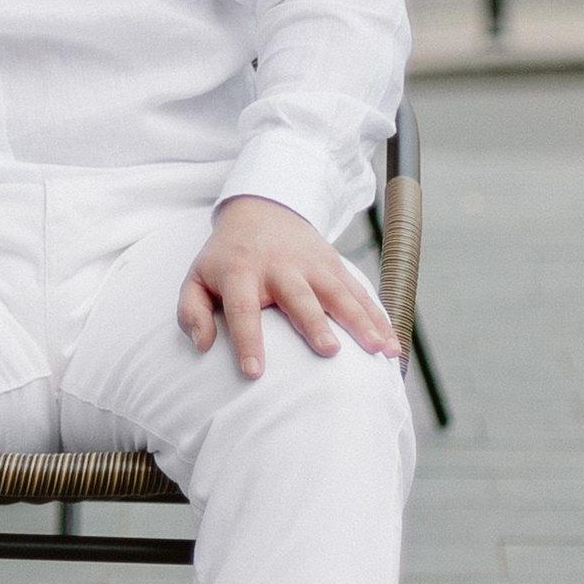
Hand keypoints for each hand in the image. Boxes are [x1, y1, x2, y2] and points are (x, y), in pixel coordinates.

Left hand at [177, 196, 398, 378]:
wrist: (260, 210)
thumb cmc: (226, 259)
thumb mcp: (197, 278)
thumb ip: (191, 312)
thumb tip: (202, 346)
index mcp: (240, 272)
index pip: (242, 309)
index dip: (247, 340)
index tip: (254, 372)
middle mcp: (278, 267)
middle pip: (299, 297)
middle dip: (314, 323)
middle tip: (328, 351)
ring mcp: (311, 265)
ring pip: (339, 293)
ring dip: (360, 321)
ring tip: (378, 351)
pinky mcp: (334, 265)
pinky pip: (360, 292)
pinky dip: (378, 317)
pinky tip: (392, 344)